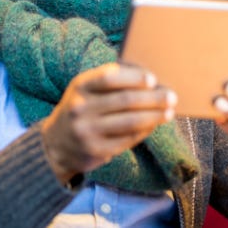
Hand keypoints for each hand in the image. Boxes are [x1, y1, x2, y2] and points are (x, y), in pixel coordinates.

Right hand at [41, 63, 176, 184]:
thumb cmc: (82, 108)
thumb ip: (110, 81)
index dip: (133, 78)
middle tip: (171, 96)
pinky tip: (155, 124)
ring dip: (154, 116)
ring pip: (129, 122)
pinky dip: (145, 131)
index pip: (109, 78)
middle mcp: (81, 108)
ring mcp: (87, 131)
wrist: (56, 144)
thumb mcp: (86, 90)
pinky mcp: (96, 150)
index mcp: (80, 86)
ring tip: (169, 111)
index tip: (153, 79)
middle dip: (152, 98)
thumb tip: (148, 78)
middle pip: (124, 101)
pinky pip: (128, 139)